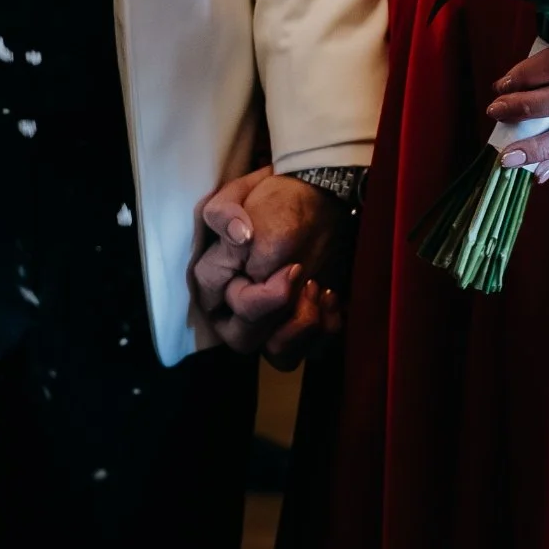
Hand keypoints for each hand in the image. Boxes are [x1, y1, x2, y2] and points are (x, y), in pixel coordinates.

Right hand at [193, 168, 346, 369]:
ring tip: (319, 289)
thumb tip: (238, 235)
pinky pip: (313, 350)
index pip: (220, 308)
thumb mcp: (241, 193)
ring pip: (279, 355)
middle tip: (304, 280)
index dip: (256, 298)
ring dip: (303, 326)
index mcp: (216, 280)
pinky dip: (327, 327)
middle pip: (244, 340)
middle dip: (277, 314)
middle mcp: (238, 308)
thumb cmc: (276, 199)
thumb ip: (226, 214)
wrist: (321, 199)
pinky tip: (332, 295)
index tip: (291, 269)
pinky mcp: (302, 323)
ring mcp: (273, 319)